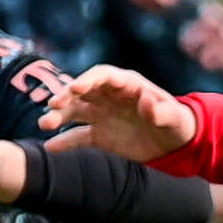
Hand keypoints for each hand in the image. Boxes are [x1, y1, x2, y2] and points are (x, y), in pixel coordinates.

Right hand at [38, 65, 200, 161]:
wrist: (175, 144)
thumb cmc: (177, 123)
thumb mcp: (175, 118)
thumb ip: (161, 110)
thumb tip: (146, 100)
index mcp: (127, 85)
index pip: (103, 76)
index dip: (88, 80)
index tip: (75, 88)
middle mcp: (110, 97)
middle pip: (82, 91)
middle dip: (66, 96)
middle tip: (53, 105)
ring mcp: (102, 115)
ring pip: (75, 112)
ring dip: (59, 116)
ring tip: (45, 125)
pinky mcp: (99, 135)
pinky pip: (78, 137)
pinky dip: (64, 141)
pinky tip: (50, 147)